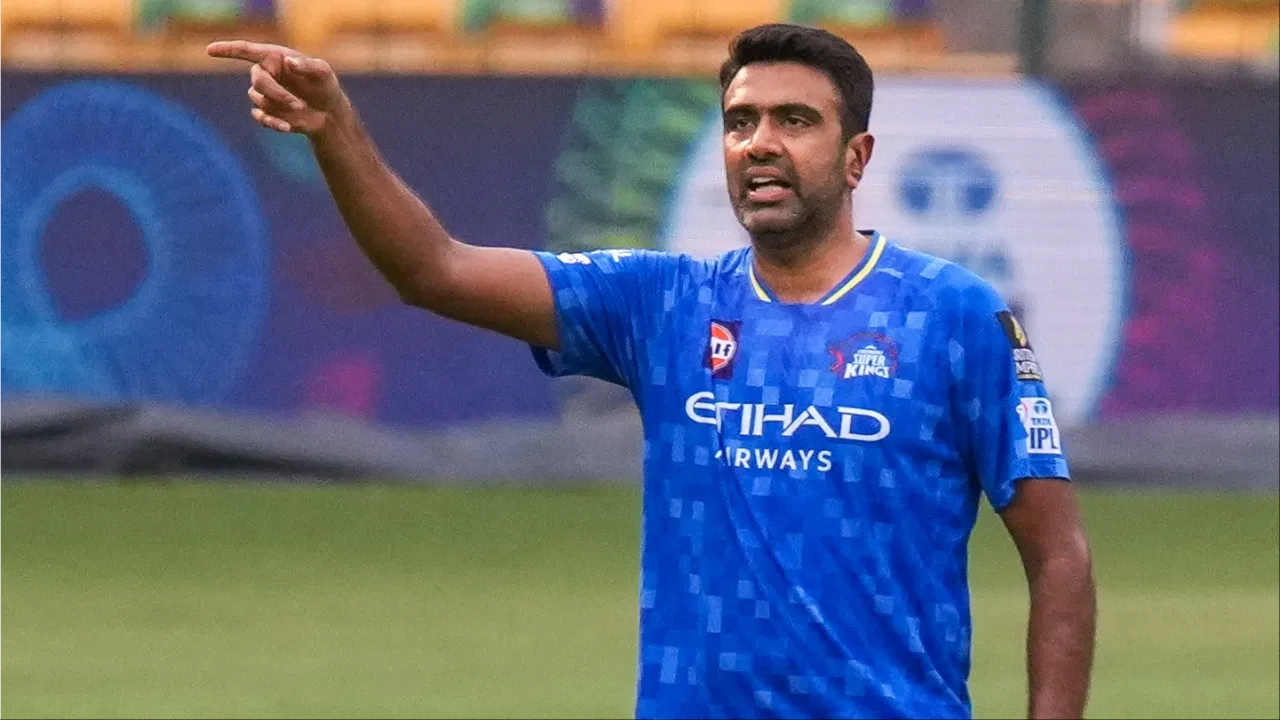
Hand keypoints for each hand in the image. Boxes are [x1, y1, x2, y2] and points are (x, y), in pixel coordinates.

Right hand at [206, 40, 345, 134]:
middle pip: (257, 81)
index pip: (246, 51)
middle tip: (297, 103)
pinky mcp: (265, 112)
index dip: (227, 50)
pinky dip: (273, 123)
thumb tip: (289, 62)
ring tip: (300, 108)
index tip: (209, 50)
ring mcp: (263, 94)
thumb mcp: (323, 73)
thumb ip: (309, 66)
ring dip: (279, 106)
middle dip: (276, 93)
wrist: (328, 113)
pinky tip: (288, 128)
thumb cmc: (325, 87)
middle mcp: (265, 73)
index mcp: (274, 57)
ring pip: (258, 99)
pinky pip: (260, 117)